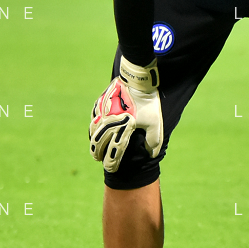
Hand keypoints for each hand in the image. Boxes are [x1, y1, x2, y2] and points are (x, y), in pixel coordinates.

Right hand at [89, 57, 163, 172]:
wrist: (138, 79)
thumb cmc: (148, 102)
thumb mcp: (155, 122)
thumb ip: (154, 140)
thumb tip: (152, 154)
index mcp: (123, 129)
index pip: (113, 151)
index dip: (111, 162)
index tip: (111, 168)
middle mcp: (110, 122)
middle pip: (98, 143)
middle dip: (97, 153)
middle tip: (99, 158)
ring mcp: (103, 112)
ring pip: (93, 130)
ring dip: (93, 140)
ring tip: (95, 145)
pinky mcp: (101, 102)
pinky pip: (94, 116)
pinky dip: (94, 125)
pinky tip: (96, 127)